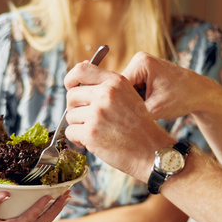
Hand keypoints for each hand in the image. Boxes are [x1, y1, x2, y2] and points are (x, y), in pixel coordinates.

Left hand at [63, 60, 172, 179]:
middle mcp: (106, 94)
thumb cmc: (140, 127)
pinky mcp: (91, 132)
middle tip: (88, 120)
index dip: (71, 78)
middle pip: (72, 95)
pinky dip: (77, 139)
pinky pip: (70, 132)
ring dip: (78, 126)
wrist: (151, 151)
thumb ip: (108, 87)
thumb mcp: (129, 96)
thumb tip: (78, 79)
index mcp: (115, 82)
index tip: (70, 86)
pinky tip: (92, 142)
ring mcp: (97, 113)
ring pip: (70, 115)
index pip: (82, 70)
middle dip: (75, 109)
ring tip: (96, 132)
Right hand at [121, 52, 216, 120]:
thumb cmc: (182, 98)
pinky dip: (137, 99)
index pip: (116, 84)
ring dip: (131, 101)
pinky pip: (133, 88)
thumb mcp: (155, 109)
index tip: (118, 117)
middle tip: (133, 116)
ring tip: (144, 111)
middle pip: (119, 86)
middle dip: (125, 101)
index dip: (116, 102)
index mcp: (141, 62)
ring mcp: (142, 65)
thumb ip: (132, 112)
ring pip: (125, 88)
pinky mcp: (145, 72)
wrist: (201, 93)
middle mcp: (139, 60)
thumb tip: (113, 118)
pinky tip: (147, 107)